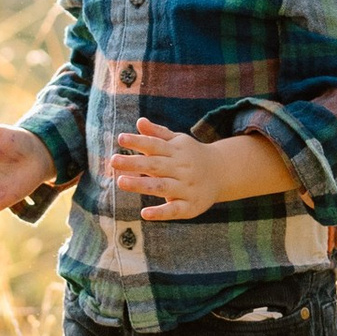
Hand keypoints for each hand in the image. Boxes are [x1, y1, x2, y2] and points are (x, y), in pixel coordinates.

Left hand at [113, 118, 303, 221]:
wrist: (223, 173)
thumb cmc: (192, 156)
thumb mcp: (178, 142)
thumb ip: (158, 134)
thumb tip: (139, 122)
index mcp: (177, 151)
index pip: (155, 145)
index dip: (138, 141)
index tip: (121, 138)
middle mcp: (182, 168)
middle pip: (155, 165)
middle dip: (134, 163)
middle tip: (113, 161)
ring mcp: (186, 188)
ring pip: (162, 186)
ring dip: (141, 184)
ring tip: (121, 182)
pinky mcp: (190, 206)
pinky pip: (174, 210)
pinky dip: (160, 212)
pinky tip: (144, 213)